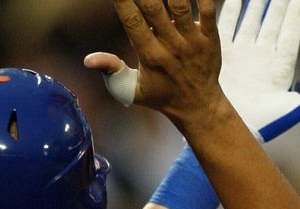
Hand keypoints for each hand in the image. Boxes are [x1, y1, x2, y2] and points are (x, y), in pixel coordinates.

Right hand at [85, 0, 224, 126]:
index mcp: (150, 56)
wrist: (199, 106)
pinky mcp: (211, 38)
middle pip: (154, 8)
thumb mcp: (131, 91)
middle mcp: (171, 46)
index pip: (132, 21)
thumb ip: (111, 72)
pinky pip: (209, 11)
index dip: (122, 1)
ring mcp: (192, 41)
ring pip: (181, 6)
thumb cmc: (161, 95)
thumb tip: (88, 60)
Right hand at [218, 0, 299, 141]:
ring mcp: (242, 54)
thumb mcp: (292, 107)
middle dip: (277, 3)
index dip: (295, 16)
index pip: (290, 34)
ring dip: (256, 3)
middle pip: (272, 23)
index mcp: (281, 67)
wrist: (225, 129)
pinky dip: (232, 10)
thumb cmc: (262, 123)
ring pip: (251, 20)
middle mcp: (262, 57)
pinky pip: (228, 26)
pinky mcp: (222, 55)